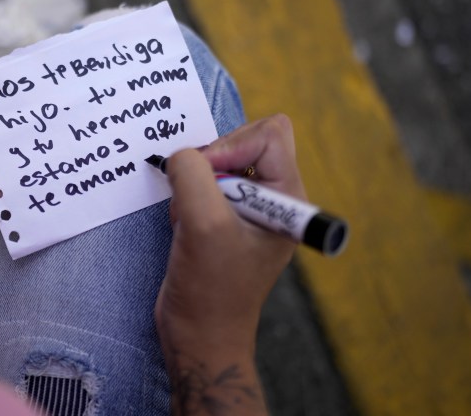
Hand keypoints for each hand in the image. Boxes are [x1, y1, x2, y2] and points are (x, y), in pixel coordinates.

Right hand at [155, 114, 303, 414]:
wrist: (199, 337)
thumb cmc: (211, 288)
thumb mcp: (204, 224)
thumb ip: (194, 174)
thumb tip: (182, 154)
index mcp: (288, 196)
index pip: (269, 133)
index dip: (233, 144)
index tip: (209, 177)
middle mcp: (273, 197)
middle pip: (243, 140)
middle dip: (210, 164)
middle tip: (197, 201)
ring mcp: (248, 208)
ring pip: (218, 161)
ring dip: (194, 184)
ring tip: (189, 220)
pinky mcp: (223, 218)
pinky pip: (203, 183)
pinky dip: (186, 197)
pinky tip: (183, 227)